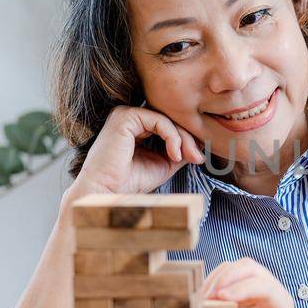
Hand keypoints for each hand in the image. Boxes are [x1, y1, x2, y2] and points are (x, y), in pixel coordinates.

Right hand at [64, 105, 204, 208]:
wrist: (107, 193)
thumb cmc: (130, 182)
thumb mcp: (163, 164)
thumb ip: (179, 150)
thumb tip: (200, 144)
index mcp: (135, 126)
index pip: (168, 125)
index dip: (186, 139)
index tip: (198, 158)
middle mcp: (130, 117)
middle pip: (169, 120)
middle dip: (188, 139)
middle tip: (198, 158)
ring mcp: (126, 114)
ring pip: (166, 119)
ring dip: (183, 138)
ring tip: (186, 158)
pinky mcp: (125, 117)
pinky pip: (159, 120)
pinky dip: (172, 137)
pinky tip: (174, 154)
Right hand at [203, 258, 300, 307]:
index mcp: (281, 304)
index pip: (264, 286)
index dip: (242, 288)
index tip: (221, 297)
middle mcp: (270, 291)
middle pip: (249, 268)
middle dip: (227, 277)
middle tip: (208, 297)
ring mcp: (256, 288)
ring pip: (235, 269)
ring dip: (217, 279)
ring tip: (203, 299)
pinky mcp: (242, 292)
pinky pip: (226, 279)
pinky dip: (213, 285)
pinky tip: (204, 299)